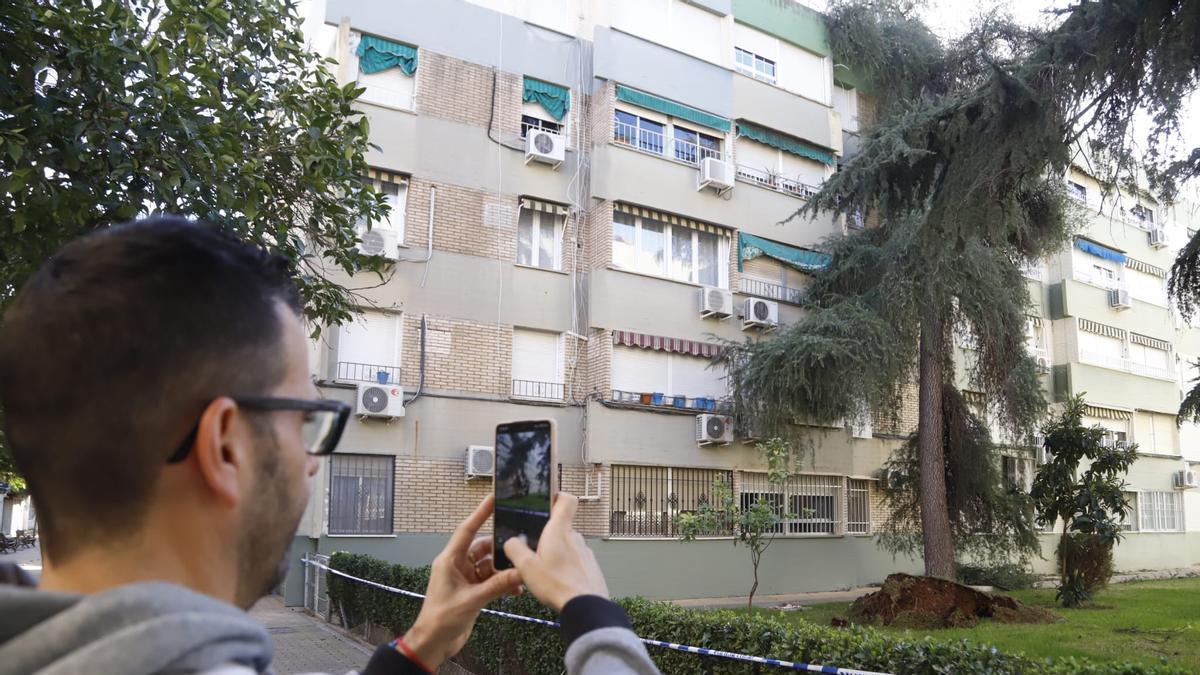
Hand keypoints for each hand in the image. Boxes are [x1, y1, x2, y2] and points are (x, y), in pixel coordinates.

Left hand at [404, 495, 522, 668]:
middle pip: (483, 548)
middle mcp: (457, 566)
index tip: (492, 499)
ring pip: (489, 565)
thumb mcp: (472, 600)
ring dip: (504, 570)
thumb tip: (520, 572)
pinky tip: (515, 590)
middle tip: (520, 544)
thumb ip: (498, 585)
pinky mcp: (472, 591)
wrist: (434, 642)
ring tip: (520, 572)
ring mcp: (465, 579)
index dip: (480, 513)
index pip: (466, 530)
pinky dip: (502, 583)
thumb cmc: (441, 618)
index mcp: (449, 560)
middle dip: (501, 548)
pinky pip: (491, 580)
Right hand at [502, 492, 608, 612]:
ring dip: (557, 553)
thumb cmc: (557, 585)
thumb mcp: (526, 567)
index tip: (548, 500)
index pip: (566, 500)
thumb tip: (511, 542)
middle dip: (548, 535)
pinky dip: (567, 567)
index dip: (558, 496)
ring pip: (568, 545)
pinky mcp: (590, 567)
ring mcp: (585, 552)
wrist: (585, 606)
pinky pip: (576, 561)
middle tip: (535, 549)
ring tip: (545, 571)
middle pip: (562, 526)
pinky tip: (557, 582)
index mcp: (559, 531)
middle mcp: (575, 538)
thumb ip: (515, 549)